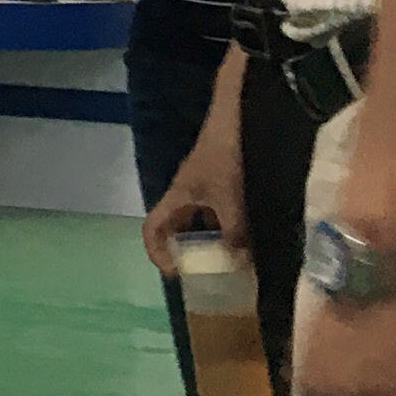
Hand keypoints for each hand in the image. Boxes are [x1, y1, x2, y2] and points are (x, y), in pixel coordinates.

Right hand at [143, 126, 248, 275]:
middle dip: (185, 252)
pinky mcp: (220, 185)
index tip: (175, 272)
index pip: (152, 228)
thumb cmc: (223, 159)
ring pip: (197, 223)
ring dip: (208, 242)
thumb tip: (238, 262)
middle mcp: (184, 197)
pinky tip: (243, 238)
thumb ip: (233, 231)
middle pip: (174, 229)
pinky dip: (224, 229)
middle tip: (203, 272)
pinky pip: (216, 215)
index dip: (156, 252)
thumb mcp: (229, 199)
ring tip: (225, 260)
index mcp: (176, 199)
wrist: (234, 123)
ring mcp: (202, 191)